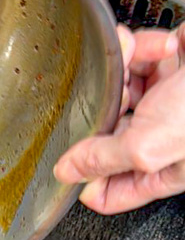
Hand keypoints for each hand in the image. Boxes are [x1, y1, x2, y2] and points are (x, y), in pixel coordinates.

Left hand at [54, 23, 184, 213]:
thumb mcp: (150, 145)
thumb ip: (104, 160)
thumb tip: (68, 174)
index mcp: (159, 170)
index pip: (108, 192)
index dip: (84, 178)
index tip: (68, 160)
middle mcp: (160, 138)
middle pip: (105, 137)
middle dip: (102, 112)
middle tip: (107, 100)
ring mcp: (166, 100)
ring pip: (118, 90)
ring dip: (120, 71)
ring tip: (135, 62)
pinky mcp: (171, 63)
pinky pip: (137, 57)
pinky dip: (140, 47)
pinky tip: (161, 47)